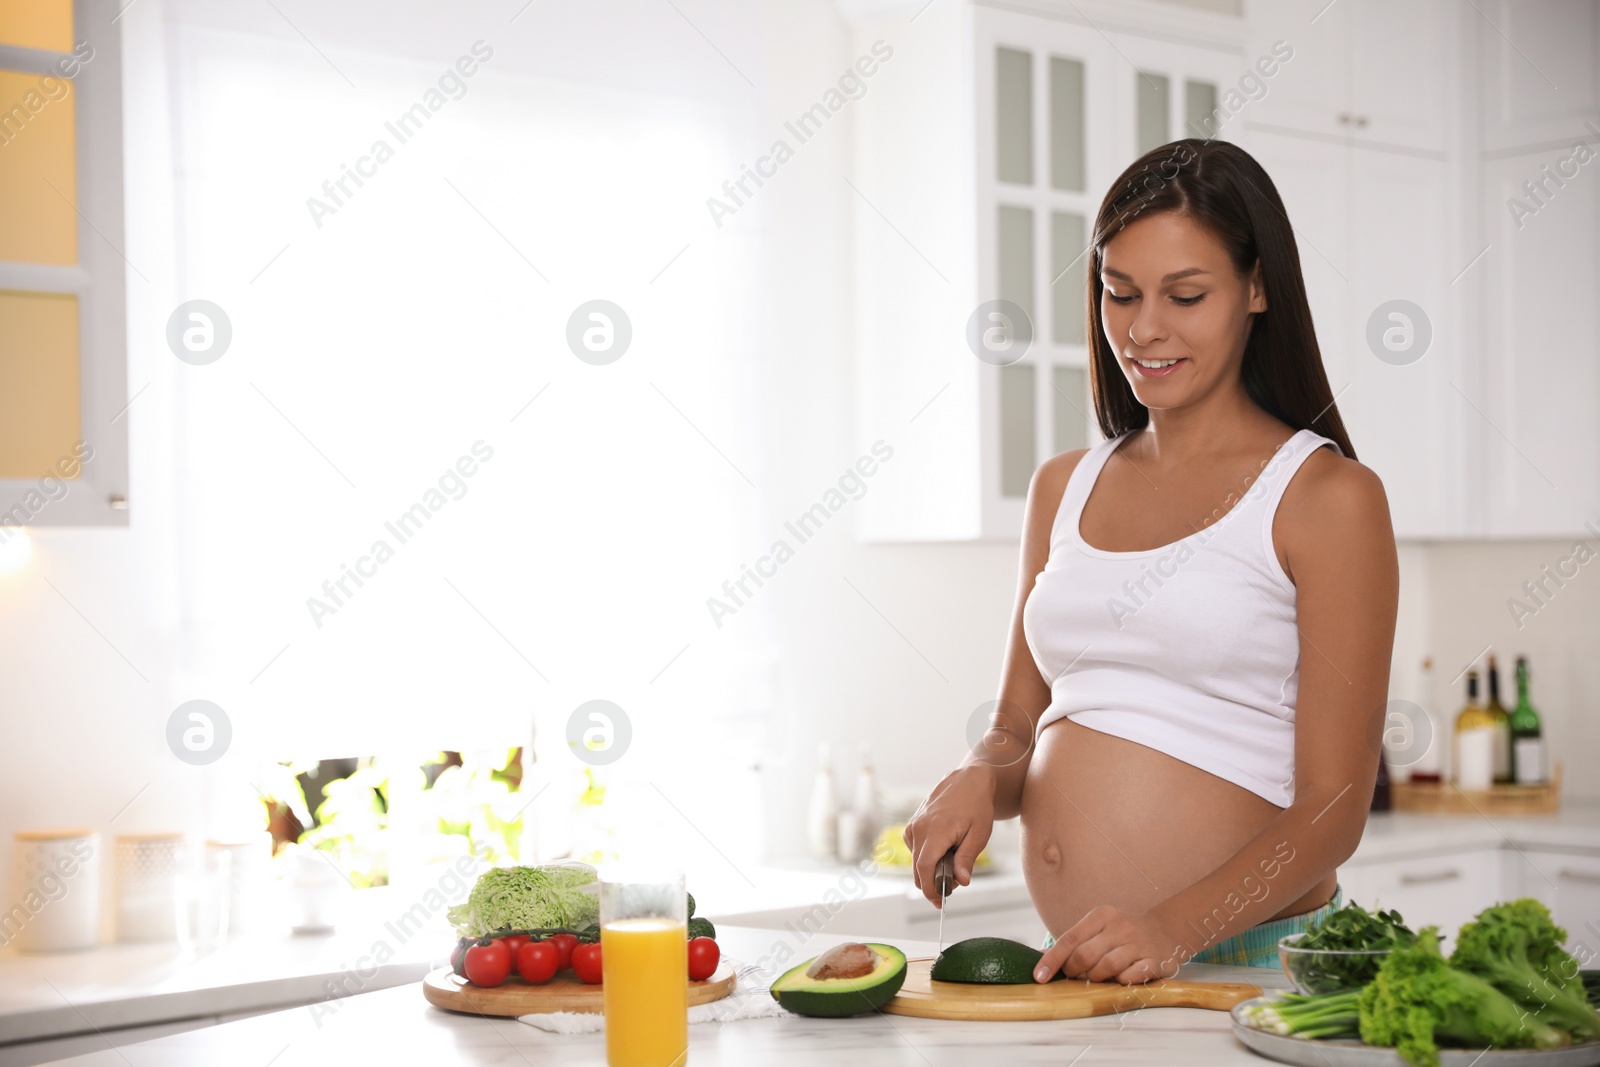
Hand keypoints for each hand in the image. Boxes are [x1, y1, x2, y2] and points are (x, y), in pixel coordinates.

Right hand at [903, 763, 995, 906]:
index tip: (940, 903)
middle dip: (933, 883)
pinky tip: (944, 851)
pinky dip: (927, 858)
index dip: (930, 890)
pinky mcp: (913, 824)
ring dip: (931, 870)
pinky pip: (915, 850)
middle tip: (954, 885)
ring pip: (916, 861)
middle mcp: (918, 828)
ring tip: (954, 863)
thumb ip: (967, 859)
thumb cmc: (977, 806)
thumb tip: (960, 882)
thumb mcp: (978, 835)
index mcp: (935, 831)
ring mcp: (913, 825)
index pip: (924, 869)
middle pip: (918, 869)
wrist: (968, 781)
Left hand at [1034, 905, 1190, 984]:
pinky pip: (1131, 977)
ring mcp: (1138, 943)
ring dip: (1097, 978)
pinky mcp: (1154, 960)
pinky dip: (1121, 982)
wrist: (1166, 930)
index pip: (1069, 939)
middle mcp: (1120, 926)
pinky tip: (1122, 978)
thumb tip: (1041, 959)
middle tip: (1076, 976)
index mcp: (1101, 916)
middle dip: (1075, 971)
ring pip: (1106, 967)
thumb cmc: (1122, 934)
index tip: (1038, 977)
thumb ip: (1072, 943)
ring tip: (1100, 977)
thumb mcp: (1098, 929)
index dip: (1052, 960)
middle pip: (1085, 956)